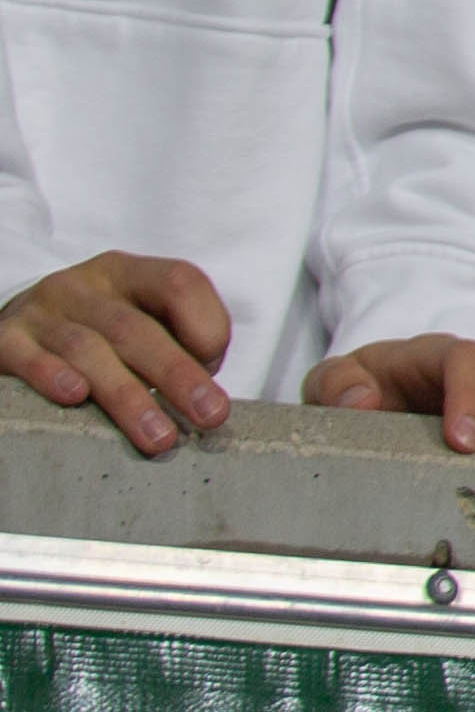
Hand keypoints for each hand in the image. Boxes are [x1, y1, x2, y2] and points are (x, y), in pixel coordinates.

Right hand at [2, 254, 232, 454]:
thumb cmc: (99, 337)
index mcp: (130, 274)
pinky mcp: (7, 339)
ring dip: (128, 396)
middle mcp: (86, 286)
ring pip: (88, 349)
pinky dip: (51, 375)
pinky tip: (75, 397)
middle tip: (210, 415)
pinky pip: (28, 356)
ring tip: (158, 437)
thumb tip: (205, 395)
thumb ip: (174, 344)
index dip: (206, 324)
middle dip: (178, 374)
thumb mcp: (139, 323)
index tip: (217, 367)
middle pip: (136, 328)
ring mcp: (43, 312)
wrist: (18, 332)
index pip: (180, 283)